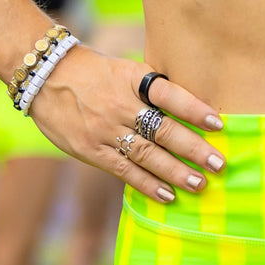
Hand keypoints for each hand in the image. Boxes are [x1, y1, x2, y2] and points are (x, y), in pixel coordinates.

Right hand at [27, 47, 225, 202]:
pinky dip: (146, 184)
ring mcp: (104, 129)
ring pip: (146, 154)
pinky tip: (167, 195)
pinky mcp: (90, 150)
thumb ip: (152, 88)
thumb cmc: (94, 72)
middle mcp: (121, 105)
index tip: (219, 124)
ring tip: (199, 184)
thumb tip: (191, 109)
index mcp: (133, 79)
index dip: (195, 109)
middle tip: (218, 163)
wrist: (46, 76)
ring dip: (175, 172)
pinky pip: (123, 169)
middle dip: (193, 149)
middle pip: (162, 130)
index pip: (169, 94)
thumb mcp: (125, 69)